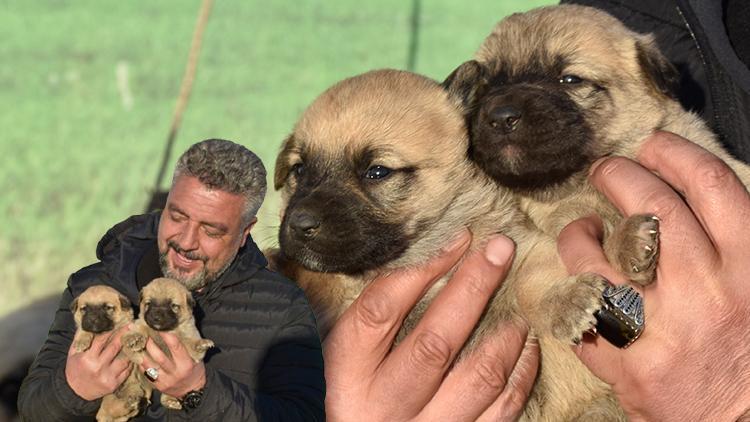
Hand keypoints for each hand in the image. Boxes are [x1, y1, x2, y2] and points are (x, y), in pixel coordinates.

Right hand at [65, 326, 131, 399]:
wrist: (74, 392)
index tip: (119, 321)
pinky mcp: (114, 384)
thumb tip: (88, 323)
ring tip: (134, 340)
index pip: (101, 339)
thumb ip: (81, 339)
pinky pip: (127, 371)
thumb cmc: (74, 370)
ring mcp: (107, 377)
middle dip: (124, 334)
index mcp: (87, 358)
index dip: (111, 329)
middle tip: (131, 326)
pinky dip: (130, 362)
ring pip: (124, 359)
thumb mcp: (73, 354)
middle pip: (115, 347)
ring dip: (130, 349)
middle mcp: (98, 367)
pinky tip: (132, 355)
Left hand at [139, 332, 205, 398]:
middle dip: (150, 344)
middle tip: (144, 333)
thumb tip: (176, 329)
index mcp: (186, 364)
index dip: (167, 336)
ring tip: (138, 343)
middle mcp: (175, 373)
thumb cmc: (194, 370)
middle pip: (159, 357)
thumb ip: (187, 346)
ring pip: (149, 366)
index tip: (160, 327)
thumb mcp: (196, 358)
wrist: (191, 390)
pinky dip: (141, 364)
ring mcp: (165, 380)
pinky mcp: (158, 385)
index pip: (176, 347)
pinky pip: (146, 373)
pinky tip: (139, 356)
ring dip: (142, 353)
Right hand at [324, 229, 539, 421]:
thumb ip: (379, 313)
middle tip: (501, 248)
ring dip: (506, 331)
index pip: (380, 311)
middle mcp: (384, 407)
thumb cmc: (364, 389)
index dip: (421, 269)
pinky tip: (525, 344)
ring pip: (478, 377)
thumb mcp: (353, 354)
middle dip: (474, 287)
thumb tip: (431, 254)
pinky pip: (503, 408)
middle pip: (435, 342)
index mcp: (349, 374)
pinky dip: (521, 371)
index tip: (457, 237)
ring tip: (517, 301)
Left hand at [557, 131, 749, 420]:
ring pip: (598, 258)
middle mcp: (705, 292)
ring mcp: (660, 329)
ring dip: (579, 233)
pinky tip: (573, 282)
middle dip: (618, 176)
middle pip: (650, 210)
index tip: (652, 145)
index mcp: (749, 268)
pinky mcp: (625, 364)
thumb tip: (704, 195)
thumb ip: (738, 243)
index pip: (710, 188)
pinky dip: (570, 291)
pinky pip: (580, 312)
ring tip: (581, 228)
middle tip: (603, 171)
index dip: (675, 155)